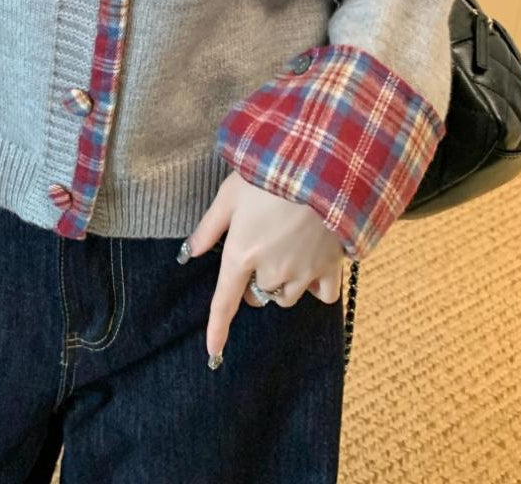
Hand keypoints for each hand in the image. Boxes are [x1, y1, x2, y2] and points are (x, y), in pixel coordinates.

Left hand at [183, 170, 345, 363]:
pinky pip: (322, 295)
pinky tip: (314, 267)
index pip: (224, 302)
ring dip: (282, 284)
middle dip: (254, 282)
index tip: (212, 353)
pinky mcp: (330, 267)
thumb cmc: (270, 174)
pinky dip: (316, 288)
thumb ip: (210, 226)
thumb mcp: (230, 193)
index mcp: (241, 254)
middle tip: (259, 250)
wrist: (322, 167)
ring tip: (287, 251)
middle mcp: (270, 271)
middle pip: (257, 295)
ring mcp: (302, 272)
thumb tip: (190, 252)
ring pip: (286, 297)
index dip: (217, 329)